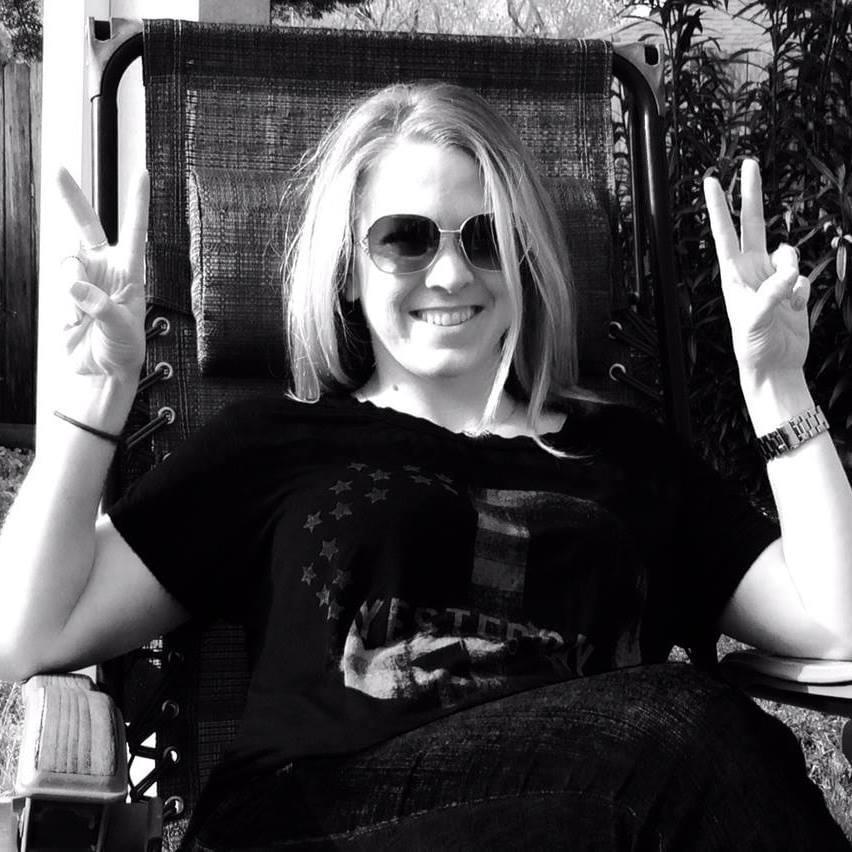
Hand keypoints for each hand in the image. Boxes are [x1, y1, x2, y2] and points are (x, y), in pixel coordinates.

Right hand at [57, 167, 149, 381]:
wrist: (103, 371)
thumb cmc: (124, 350)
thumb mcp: (123, 329)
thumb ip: (101, 306)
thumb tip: (77, 286)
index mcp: (130, 272)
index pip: (134, 232)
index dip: (137, 203)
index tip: (142, 174)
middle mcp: (105, 270)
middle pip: (85, 226)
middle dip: (71, 198)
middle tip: (58, 171)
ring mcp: (82, 280)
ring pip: (66, 262)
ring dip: (71, 286)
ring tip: (84, 314)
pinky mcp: (64, 294)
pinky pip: (57, 288)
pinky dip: (65, 307)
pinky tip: (76, 322)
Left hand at [703, 159, 809, 382]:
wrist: (775, 366)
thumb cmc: (754, 346)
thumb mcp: (755, 319)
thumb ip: (772, 293)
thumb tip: (790, 273)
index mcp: (734, 275)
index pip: (724, 234)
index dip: (719, 207)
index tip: (711, 180)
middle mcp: (751, 271)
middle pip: (753, 224)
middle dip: (750, 194)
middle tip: (748, 163)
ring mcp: (772, 278)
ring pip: (788, 252)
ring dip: (791, 269)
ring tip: (784, 298)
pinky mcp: (792, 289)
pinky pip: (802, 277)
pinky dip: (801, 291)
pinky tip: (794, 309)